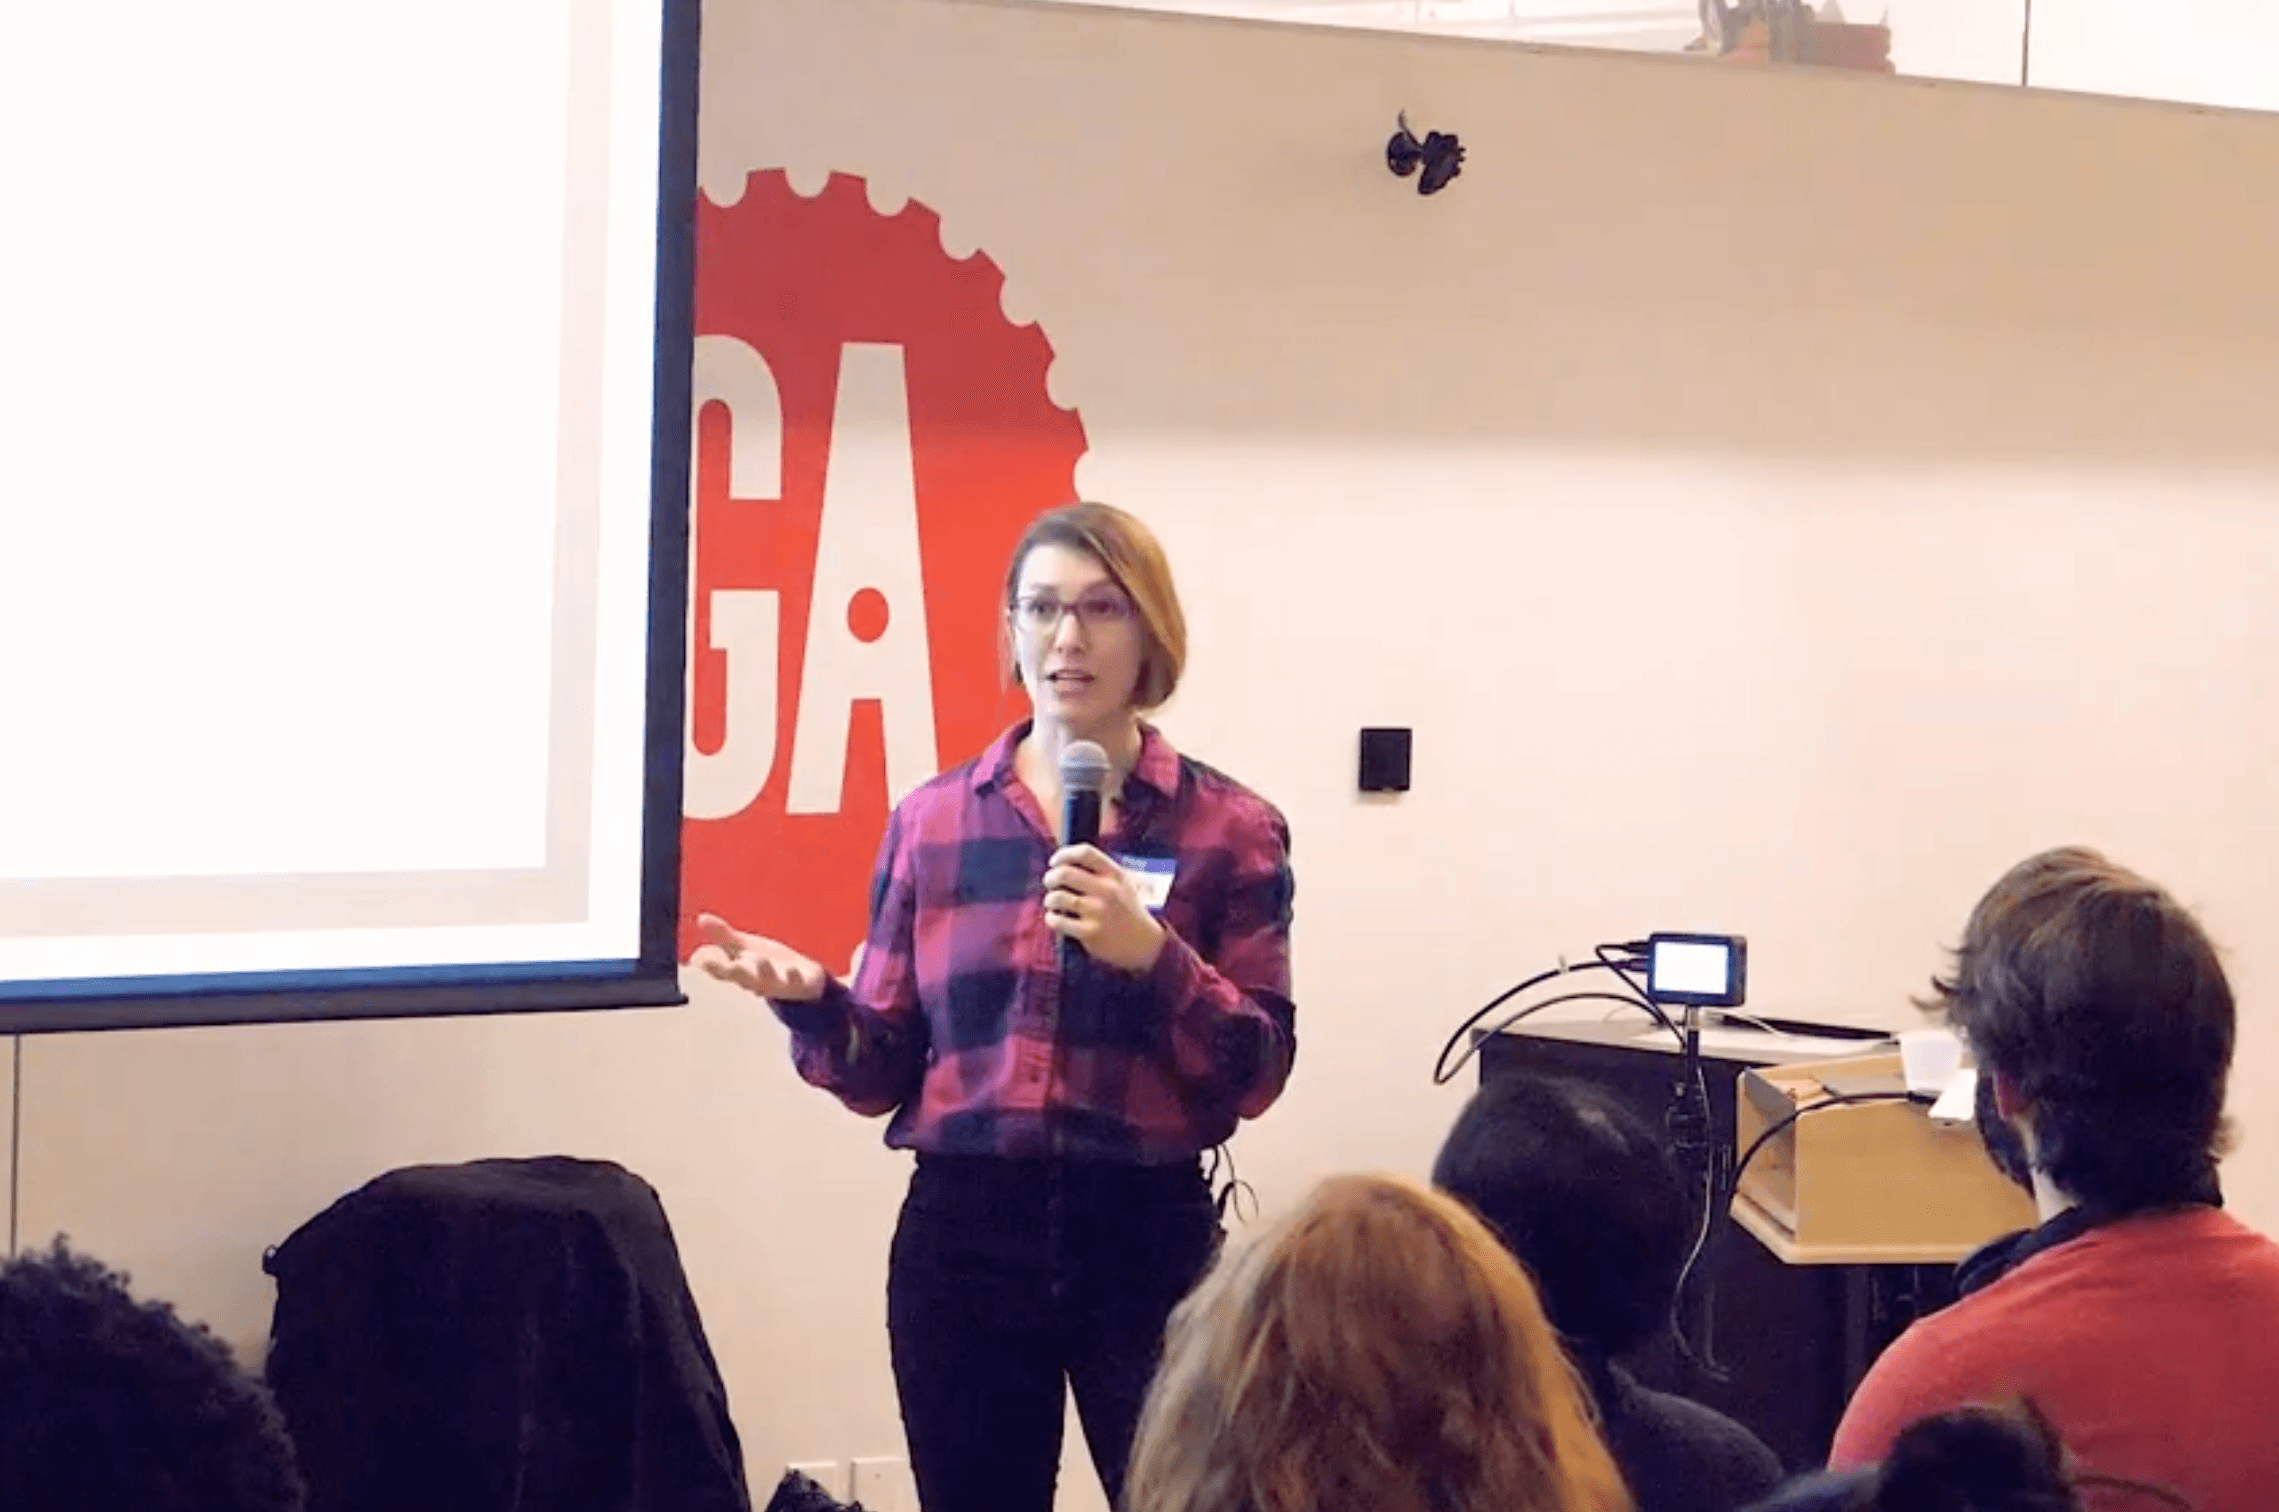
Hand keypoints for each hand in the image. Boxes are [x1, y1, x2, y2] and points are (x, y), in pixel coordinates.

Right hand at [691, 912, 826, 1002]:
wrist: (802, 983)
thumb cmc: (767, 965)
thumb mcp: (744, 947)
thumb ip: (724, 936)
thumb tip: (701, 919)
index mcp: (740, 971)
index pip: (722, 970)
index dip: (712, 966)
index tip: (701, 960)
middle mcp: (755, 980)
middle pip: (742, 977)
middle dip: (735, 972)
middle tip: (730, 965)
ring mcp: (777, 983)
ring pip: (768, 980)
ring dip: (764, 971)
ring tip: (761, 959)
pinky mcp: (798, 983)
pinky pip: (796, 981)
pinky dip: (794, 976)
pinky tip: (792, 969)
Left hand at [1042, 845, 1165, 973]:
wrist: (1145, 944)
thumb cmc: (1127, 910)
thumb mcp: (1122, 884)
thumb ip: (1099, 871)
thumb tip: (1064, 862)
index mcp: (1115, 875)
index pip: (1085, 853)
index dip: (1063, 854)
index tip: (1054, 862)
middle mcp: (1107, 890)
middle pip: (1064, 873)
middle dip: (1051, 878)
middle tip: (1050, 883)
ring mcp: (1098, 912)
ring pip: (1057, 897)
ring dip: (1050, 899)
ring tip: (1053, 903)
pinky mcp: (1090, 932)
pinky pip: (1058, 921)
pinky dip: (1051, 918)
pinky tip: (1056, 918)